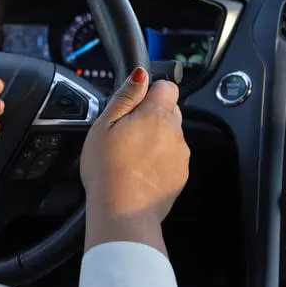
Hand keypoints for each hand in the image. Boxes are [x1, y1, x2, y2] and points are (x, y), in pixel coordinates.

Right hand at [80, 68, 189, 254]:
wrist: (122, 212)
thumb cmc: (107, 168)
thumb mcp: (104, 125)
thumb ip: (125, 97)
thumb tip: (141, 74)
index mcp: (156, 116)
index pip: (167, 87)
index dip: (150, 92)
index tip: (133, 105)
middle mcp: (175, 133)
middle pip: (171, 111)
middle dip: (152, 115)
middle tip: (126, 132)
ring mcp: (181, 156)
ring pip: (171, 135)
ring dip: (156, 138)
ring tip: (130, 155)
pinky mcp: (181, 176)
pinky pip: (172, 157)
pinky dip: (159, 159)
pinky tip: (139, 170)